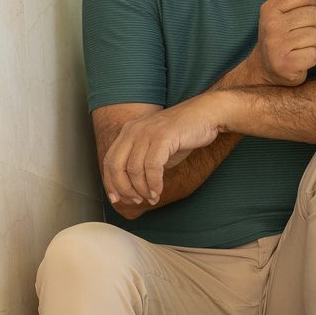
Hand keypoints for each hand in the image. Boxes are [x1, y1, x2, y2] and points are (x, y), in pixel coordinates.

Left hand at [102, 96, 226, 206]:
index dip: (110, 183)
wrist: (206, 113)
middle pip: (116, 167)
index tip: (117, 199)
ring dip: (142, 190)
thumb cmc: (182, 134)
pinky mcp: (163, 136)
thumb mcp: (155, 148)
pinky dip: (154, 183)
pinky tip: (158, 191)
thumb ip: (141, 163)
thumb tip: (131, 191)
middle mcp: (133, 130)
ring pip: (134, 170)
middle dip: (124, 189)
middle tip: (137, 201)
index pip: (109, 161)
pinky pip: (152, 167)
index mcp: (128, 131)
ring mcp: (147, 132)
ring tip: (152, 197)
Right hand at [245, 0, 315, 86]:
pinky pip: (312, 55)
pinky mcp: (285, 65)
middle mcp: (270, 25)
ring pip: (315, 36)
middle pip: (314, 15)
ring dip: (313, 42)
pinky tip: (299, 58)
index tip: (304, 12)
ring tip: (300, 45)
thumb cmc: (278, 34)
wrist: (264, 67)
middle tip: (302, 31)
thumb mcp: (280, 7)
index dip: (311, 3)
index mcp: (270, 8)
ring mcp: (276, 46)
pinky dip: (310, 58)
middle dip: (314, 24)